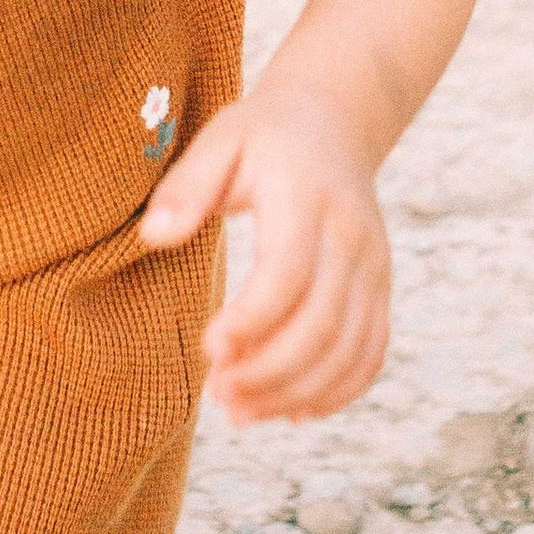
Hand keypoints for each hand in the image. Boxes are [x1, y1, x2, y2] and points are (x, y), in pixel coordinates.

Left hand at [140, 91, 391, 422]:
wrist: (334, 121)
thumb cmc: (263, 135)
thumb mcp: (219, 138)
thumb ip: (187, 186)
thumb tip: (153, 236)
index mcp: (307, 197)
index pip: (288, 272)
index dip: (252, 320)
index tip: (207, 349)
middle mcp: (351, 235)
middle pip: (322, 324)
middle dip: (270, 373)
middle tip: (217, 395)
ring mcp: (373, 266)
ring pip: (349, 349)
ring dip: (298, 392)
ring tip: (241, 412)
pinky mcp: (381, 288)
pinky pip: (371, 352)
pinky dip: (338, 391)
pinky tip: (293, 411)